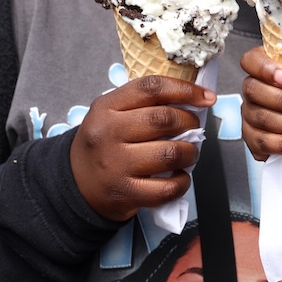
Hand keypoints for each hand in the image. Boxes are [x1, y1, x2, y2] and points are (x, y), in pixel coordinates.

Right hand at [69, 76, 213, 221]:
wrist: (75, 184)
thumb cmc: (104, 144)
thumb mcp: (111, 113)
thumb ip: (144, 104)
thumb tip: (194, 99)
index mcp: (106, 107)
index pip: (151, 88)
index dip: (185, 89)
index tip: (207, 97)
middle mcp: (108, 133)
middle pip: (163, 119)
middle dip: (190, 122)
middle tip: (194, 128)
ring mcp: (116, 165)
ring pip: (170, 153)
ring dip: (189, 153)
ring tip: (188, 153)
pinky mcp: (125, 193)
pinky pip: (166, 188)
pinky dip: (182, 182)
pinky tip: (179, 177)